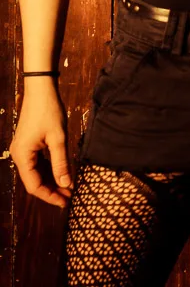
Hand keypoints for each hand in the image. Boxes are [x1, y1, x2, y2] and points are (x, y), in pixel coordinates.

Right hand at [10, 82, 71, 206]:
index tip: (65, 202)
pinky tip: (61, 172)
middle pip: (34, 180)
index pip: (34, 185)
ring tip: (68, 187)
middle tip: (69, 196)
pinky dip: (48, 169)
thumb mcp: (58, 138)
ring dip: (51, 179)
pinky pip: (37, 162)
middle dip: (51, 189)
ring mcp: (23, 149)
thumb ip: (61, 162)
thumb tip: (66, 184)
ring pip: (36, 172)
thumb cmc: (49, 111)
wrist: (41, 89)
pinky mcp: (28, 143)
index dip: (49, 196)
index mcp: (22, 156)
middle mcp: (19, 155)